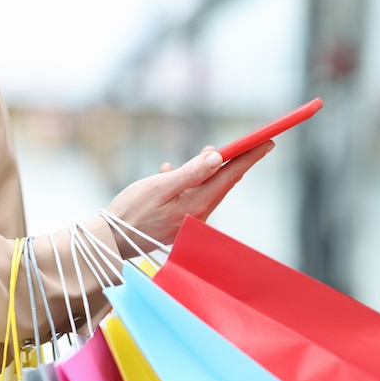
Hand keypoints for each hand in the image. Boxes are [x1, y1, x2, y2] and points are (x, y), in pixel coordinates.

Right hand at [106, 140, 274, 257]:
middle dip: (232, 161)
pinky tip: (171, 171)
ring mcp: (188, 219)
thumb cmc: (132, 212)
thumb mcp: (160, 187)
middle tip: (243, 143)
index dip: (249, 157)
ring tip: (206, 153)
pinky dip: (186, 181)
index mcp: (197, 205)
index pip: (231, 176)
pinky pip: (190, 195)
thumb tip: (218, 158)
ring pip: (206, 188)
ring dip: (207, 170)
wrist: (112, 238)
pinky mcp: (178, 220)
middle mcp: (198, 214)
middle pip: (222, 182)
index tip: (267, 142)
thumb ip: (190, 173)